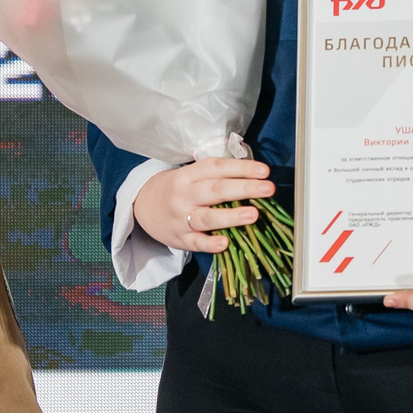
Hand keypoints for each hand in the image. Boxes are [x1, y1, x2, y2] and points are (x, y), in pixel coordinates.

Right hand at [136, 158, 273, 253]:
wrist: (143, 206)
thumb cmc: (178, 189)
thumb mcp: (191, 175)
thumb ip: (216, 176)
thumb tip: (254, 177)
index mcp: (188, 175)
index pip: (216, 168)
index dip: (241, 168)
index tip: (264, 170)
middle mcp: (184, 195)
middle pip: (215, 190)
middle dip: (244, 188)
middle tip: (268, 189)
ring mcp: (181, 218)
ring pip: (207, 217)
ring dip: (231, 216)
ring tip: (253, 214)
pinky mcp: (180, 239)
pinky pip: (196, 243)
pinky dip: (210, 243)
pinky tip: (225, 243)